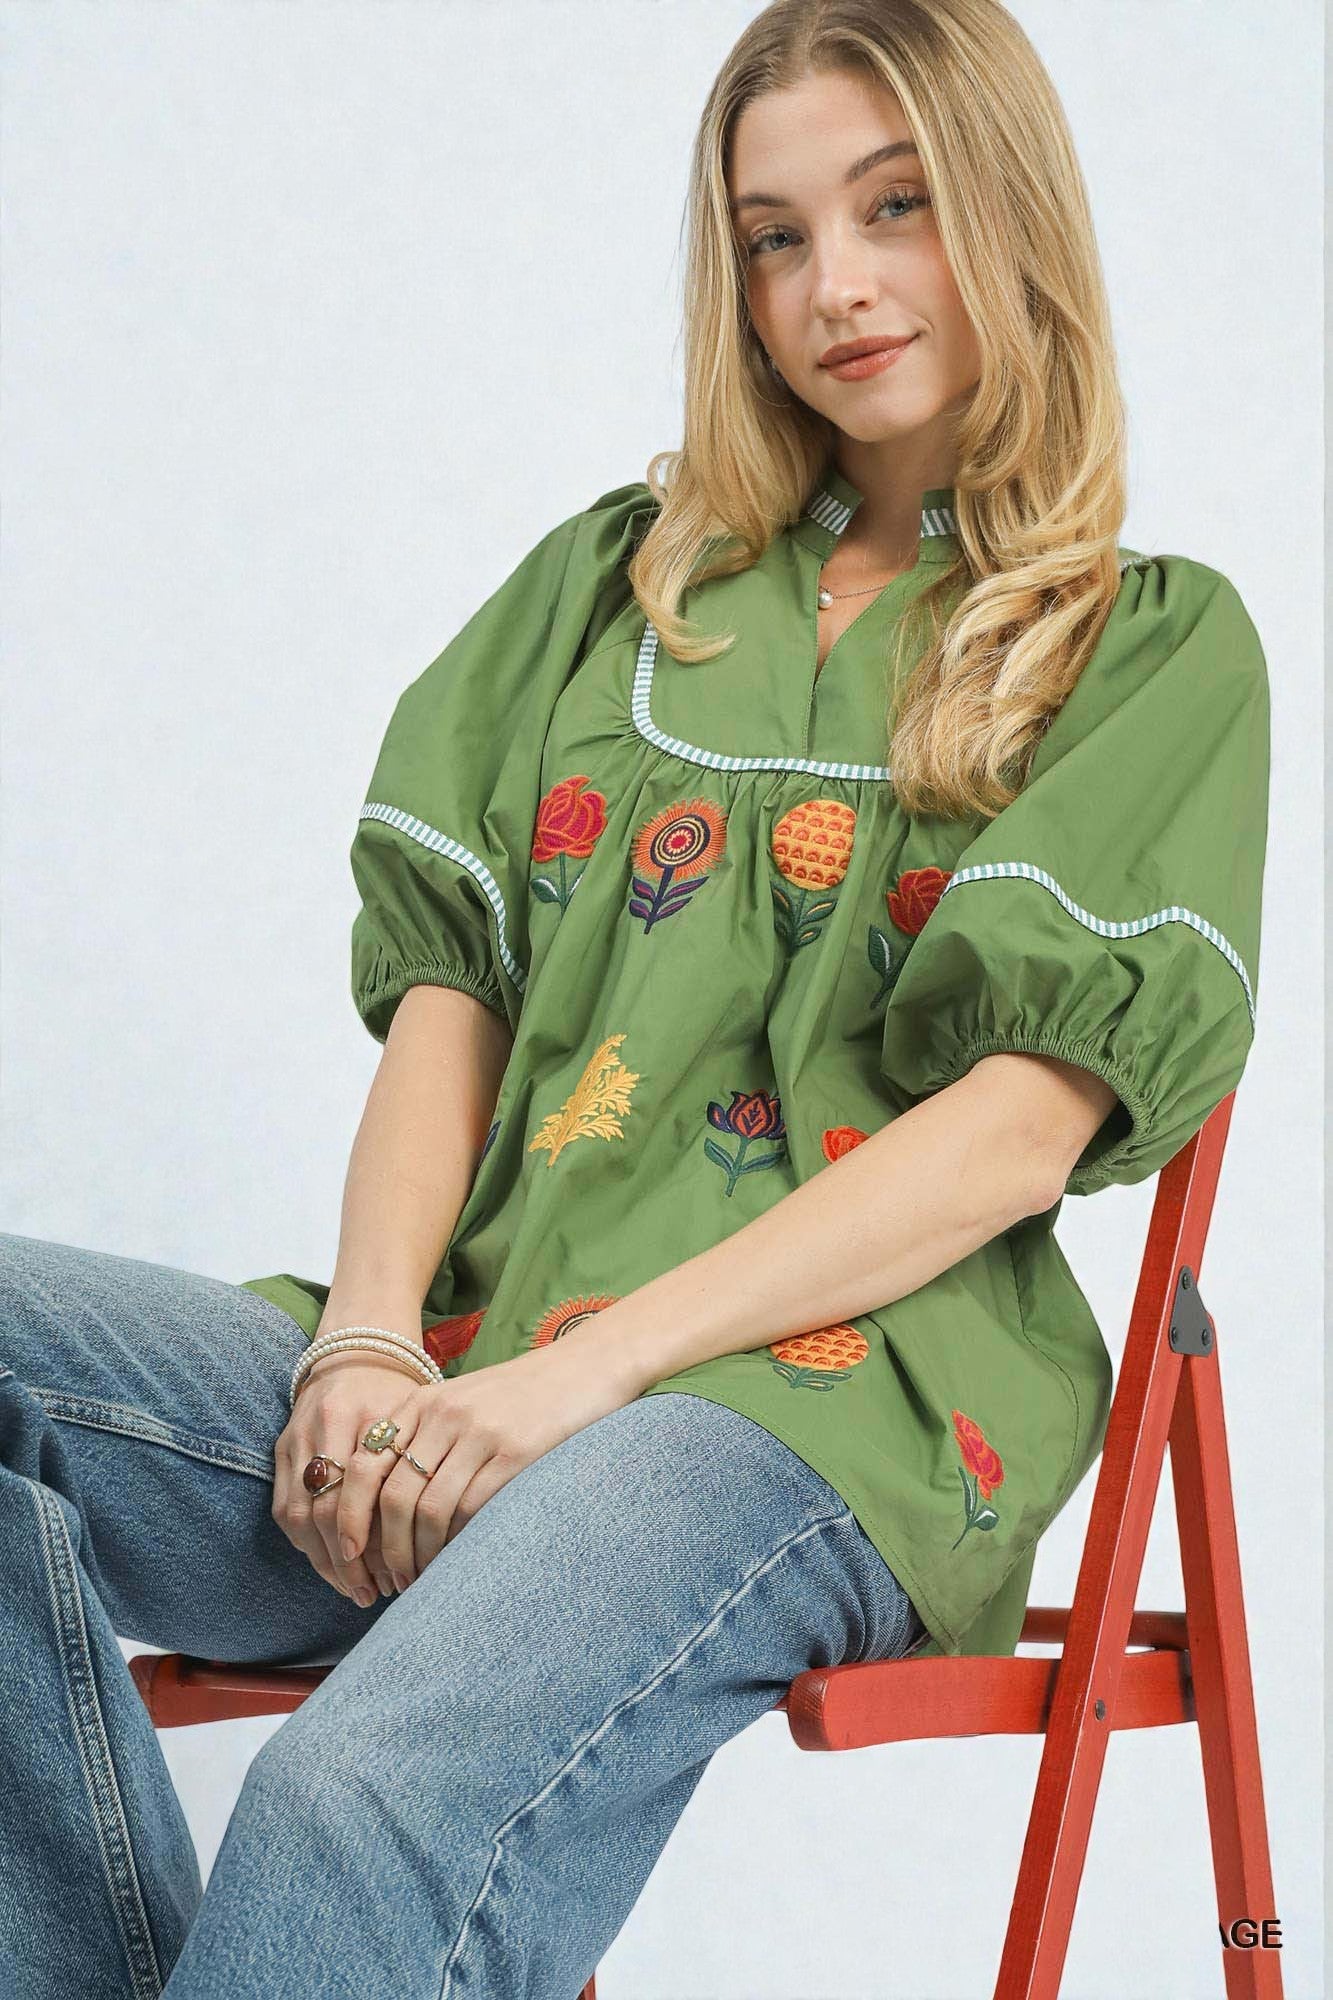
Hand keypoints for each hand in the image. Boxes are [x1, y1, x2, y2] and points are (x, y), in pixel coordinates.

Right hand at [272, 1350, 429, 1604]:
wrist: (360, 1353)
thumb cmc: (402, 1398)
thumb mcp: (419, 1424)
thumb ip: (418, 1474)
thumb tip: (427, 1548)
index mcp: (367, 1415)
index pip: (364, 1494)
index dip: (375, 1543)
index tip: (396, 1576)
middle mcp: (326, 1423)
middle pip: (326, 1510)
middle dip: (348, 1562)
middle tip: (373, 1593)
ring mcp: (296, 1435)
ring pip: (299, 1515)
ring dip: (324, 1561)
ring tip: (353, 1589)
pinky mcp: (279, 1447)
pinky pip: (284, 1508)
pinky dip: (305, 1544)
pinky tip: (329, 1566)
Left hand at [336, 1333, 640, 1589]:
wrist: (585, 1367)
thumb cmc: (521, 1396)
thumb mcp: (462, 1403)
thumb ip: (425, 1439)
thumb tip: (386, 1508)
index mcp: (422, 1402)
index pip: (366, 1465)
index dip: (350, 1516)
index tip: (349, 1552)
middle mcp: (443, 1415)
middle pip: (393, 1495)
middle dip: (385, 1549)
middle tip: (389, 1580)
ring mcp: (478, 1433)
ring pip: (430, 1510)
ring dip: (419, 1555)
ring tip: (419, 1579)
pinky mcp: (514, 1452)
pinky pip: (471, 1509)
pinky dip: (457, 1544)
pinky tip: (456, 1561)